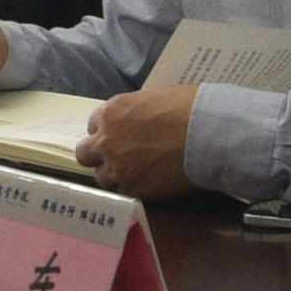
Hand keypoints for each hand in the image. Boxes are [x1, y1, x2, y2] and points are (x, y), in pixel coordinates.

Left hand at [72, 80, 199, 198]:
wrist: (205, 134)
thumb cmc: (186, 108)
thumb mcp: (152, 98)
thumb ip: (133, 112)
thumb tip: (135, 121)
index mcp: (111, 112)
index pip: (93, 125)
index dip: (107, 131)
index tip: (119, 136)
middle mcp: (106, 140)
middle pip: (86, 153)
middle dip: (98, 155)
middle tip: (117, 157)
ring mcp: (117, 167)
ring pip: (101, 177)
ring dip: (114, 174)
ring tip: (135, 173)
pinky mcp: (133, 189)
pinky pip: (122, 192)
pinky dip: (132, 188)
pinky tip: (147, 183)